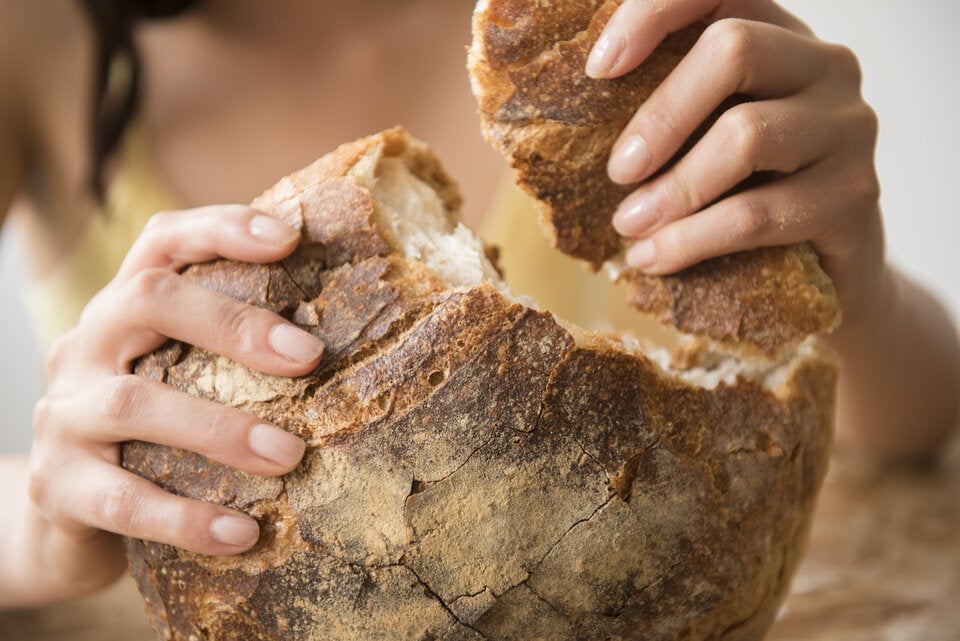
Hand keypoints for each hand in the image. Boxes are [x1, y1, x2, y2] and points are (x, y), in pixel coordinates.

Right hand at [24, 205, 322, 599]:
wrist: (65, 520)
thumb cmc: (151, 437)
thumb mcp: (180, 379)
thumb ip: (229, 355)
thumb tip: (344, 343)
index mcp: (123, 311)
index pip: (162, 243)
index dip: (221, 229)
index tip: (289, 238)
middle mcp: (84, 347)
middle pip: (145, 301)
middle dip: (232, 322)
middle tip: (309, 355)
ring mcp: (63, 415)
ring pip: (132, 404)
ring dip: (220, 429)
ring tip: (291, 456)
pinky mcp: (58, 487)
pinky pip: (122, 502)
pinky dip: (186, 518)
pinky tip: (242, 532)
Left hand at [588, 0, 882, 320]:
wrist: (824, 269)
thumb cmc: (745, 193)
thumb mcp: (705, 140)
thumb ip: (667, 114)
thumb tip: (568, 123)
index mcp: (777, 35)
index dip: (654, 13)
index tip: (599, 68)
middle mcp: (824, 65)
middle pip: (734, 49)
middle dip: (660, 115)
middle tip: (619, 171)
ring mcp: (848, 126)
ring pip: (746, 136)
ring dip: (672, 190)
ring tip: (628, 227)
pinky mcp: (854, 194)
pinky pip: (757, 213)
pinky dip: (692, 239)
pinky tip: (654, 257)